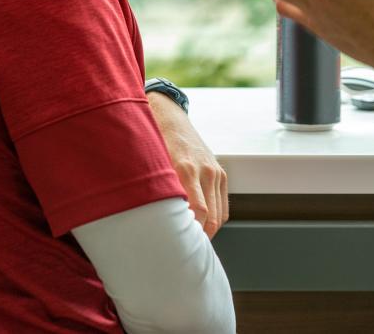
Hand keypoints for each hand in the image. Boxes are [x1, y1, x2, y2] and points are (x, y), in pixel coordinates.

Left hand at [147, 93, 227, 237]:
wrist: (170, 118)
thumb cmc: (154, 143)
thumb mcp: (150, 166)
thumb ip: (156, 192)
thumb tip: (153, 224)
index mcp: (185, 169)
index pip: (197, 212)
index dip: (190, 234)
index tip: (179, 248)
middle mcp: (204, 170)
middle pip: (210, 217)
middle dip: (199, 238)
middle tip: (183, 254)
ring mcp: (215, 171)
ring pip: (219, 215)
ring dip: (207, 232)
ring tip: (191, 245)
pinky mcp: (221, 173)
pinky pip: (223, 206)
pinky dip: (215, 220)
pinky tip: (200, 228)